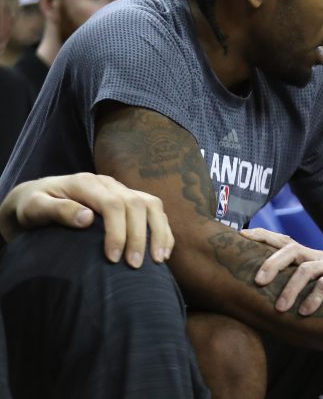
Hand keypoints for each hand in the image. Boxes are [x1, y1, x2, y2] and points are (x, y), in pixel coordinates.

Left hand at [0, 173, 172, 266]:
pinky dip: (163, 231)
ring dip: (159, 232)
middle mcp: (109, 184)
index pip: (114, 204)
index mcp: (87, 183)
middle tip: (134, 266)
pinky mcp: (129, 200)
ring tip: (157, 260)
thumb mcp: (35, 208)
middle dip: (140, 236)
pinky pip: (155, 211)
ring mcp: (122, 190)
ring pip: (153, 205)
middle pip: (138, 204)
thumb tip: (87, 219)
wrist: (37, 197)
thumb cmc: (33, 206)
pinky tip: (162, 251)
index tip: (113, 259)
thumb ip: (58, 210)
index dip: (118, 232)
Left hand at [245, 227, 322, 312]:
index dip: (262, 236)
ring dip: (290, 289)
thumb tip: (277, 298)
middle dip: (271, 263)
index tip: (240, 235)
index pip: (283, 241)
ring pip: (306, 269)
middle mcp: (322, 256)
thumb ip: (308, 283)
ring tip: (280, 309)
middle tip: (257, 282)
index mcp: (314, 256)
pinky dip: (314, 299)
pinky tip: (306, 313)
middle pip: (290, 249)